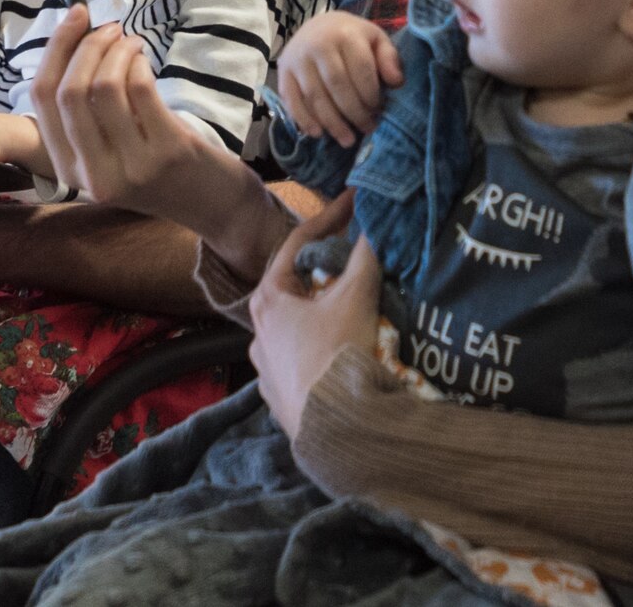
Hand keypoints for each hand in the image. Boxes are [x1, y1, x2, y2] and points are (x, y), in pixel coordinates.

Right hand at [30, 7, 225, 213]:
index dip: (55, 48)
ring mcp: (132, 165)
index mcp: (67, 170)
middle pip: (69, 91)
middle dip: (87, 45)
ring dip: (118, 50)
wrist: (211, 205)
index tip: (75, 15)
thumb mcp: (108, 151)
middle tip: (110, 28)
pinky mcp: (168, 151)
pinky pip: (141, 89)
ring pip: (104, 87)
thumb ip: (84, 111)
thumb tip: (74, 37)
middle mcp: (93, 175)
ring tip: (132, 43)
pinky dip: (139, 63)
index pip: (41, 99)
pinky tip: (145, 61)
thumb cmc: (155, 165)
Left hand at [248, 191, 375, 435]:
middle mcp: (258, 335)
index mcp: (268, 301)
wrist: (338, 433)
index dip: (330, 218)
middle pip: (296, 288)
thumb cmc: (338, 355)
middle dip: (327, 272)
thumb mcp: (356, 298)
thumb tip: (375, 222)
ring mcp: (266, 371)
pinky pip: (303, 362)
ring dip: (325, 315)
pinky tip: (345, 353)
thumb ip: (365, 256)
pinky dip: (323, 349)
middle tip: (357, 256)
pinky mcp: (281, 401)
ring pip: (299, 328)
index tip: (354, 200)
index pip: (297, 245)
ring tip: (358, 309)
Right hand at [276, 11, 402, 146]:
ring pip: (315, 96)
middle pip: (337, 85)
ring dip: (332, 123)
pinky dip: (304, 120)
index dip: (371, 95)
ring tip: (348, 140)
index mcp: (345, 34)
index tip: (379, 111)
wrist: (317, 26)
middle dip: (354, 113)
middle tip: (367, 129)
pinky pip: (292, 100)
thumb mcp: (375, 39)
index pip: (361, 69)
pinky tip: (318, 134)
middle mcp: (317, 44)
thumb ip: (389, 58)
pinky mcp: (283, 72)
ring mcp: (297, 58)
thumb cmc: (352, 37)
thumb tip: (396, 83)